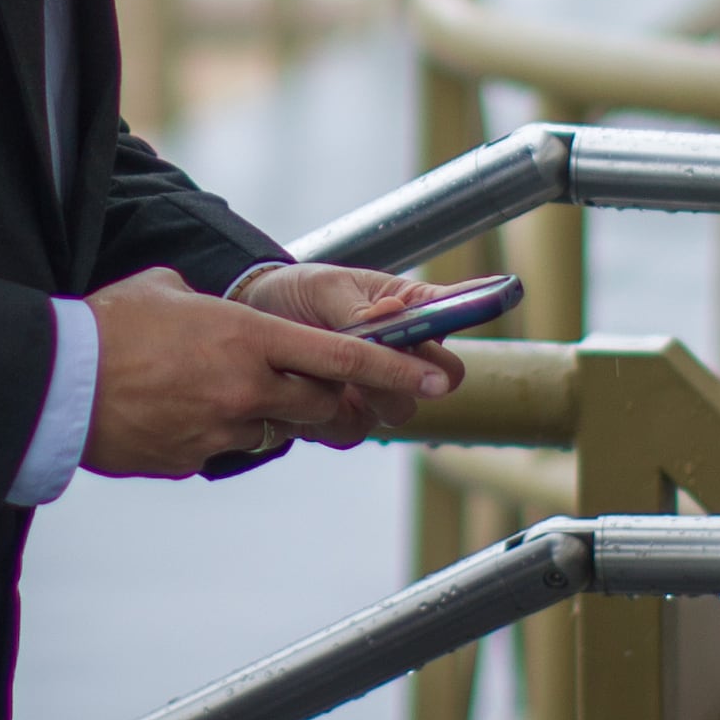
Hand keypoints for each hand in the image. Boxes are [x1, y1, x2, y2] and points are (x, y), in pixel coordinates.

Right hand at [81, 269, 454, 478]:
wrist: (55, 384)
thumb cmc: (106, 327)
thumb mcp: (164, 291)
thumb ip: (206, 302)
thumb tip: (211, 310)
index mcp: (248, 338)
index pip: (341, 356)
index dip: (393, 367)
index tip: (434, 376)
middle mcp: (246, 388)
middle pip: (322, 405)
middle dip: (333, 399)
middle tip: (328, 390)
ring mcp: (221, 430)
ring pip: (276, 430)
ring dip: (271, 415)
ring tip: (227, 392)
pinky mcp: (193, 461)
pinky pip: (224, 447)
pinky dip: (216, 431)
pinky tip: (178, 412)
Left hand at [227, 265, 473, 418]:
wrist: (252, 321)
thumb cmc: (298, 293)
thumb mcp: (326, 288)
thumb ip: (359, 308)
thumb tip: (394, 311)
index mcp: (410, 310)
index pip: (454, 315)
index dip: (467, 315)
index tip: (455, 318)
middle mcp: (403, 356)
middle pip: (440, 379)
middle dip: (408, 371)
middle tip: (370, 355)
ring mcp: (376, 392)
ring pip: (398, 411)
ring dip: (366, 394)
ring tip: (328, 371)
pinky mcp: (344, 418)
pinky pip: (352, 432)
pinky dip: (327, 416)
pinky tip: (304, 391)